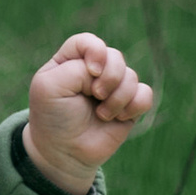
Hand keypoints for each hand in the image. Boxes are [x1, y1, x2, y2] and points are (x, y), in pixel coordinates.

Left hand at [25, 34, 154, 194]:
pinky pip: (145, 94)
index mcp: (70, 61)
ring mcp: (112, 87)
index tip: (91, 71)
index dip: (96, 51)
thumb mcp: (50, 87)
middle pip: (115, 56)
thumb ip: (77, 69)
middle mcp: (93, 71)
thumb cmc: (53, 118)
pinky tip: (119, 117)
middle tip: (95, 95)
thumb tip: (104, 72)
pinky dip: (134, 105)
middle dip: (110, 77)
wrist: (65, 153)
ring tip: (101, 114)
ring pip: (131, 76)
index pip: (88, 42)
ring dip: (118, 97)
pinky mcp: (128, 105)